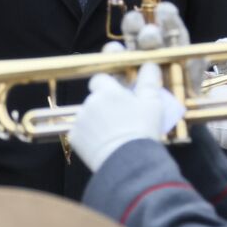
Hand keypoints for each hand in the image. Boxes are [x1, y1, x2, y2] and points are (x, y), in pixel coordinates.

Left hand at [67, 61, 183, 170]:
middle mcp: (90, 102)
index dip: (108, 86)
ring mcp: (80, 120)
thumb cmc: (142, 131)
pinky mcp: (74, 138)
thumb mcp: (152, 103)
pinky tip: (103, 145)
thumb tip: (149, 64)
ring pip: (88, 116)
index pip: (100, 79)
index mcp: (107, 91)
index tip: (117, 95)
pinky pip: (81, 133)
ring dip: (97, 122)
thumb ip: (149, 80)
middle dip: (104, 106)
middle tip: (120, 120)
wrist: (127, 162)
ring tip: (114, 135)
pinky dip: (90, 137)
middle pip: (95, 99)